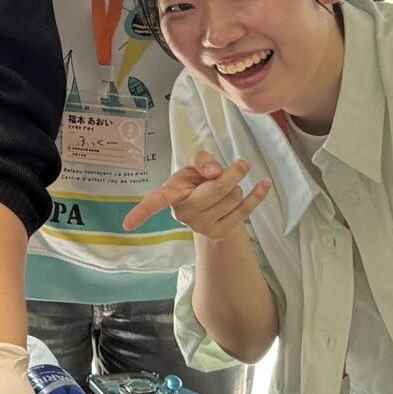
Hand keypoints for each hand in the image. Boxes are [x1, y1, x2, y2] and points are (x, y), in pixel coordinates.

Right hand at [124, 158, 270, 241]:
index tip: (127, 225)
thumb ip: (202, 159)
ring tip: (227, 187)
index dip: (142, 211)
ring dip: (237, 186)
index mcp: (172, 195)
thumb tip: (215, 173)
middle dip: (232, 174)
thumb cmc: (197, 180)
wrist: (211, 206)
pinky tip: (265, 184)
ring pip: (234, 197)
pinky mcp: (222, 233)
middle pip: (216, 190)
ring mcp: (203, 227)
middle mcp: (184, 214)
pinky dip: (258, 194)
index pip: (156, 202)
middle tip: (242, 163)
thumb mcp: (194, 164)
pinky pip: (247, 210)